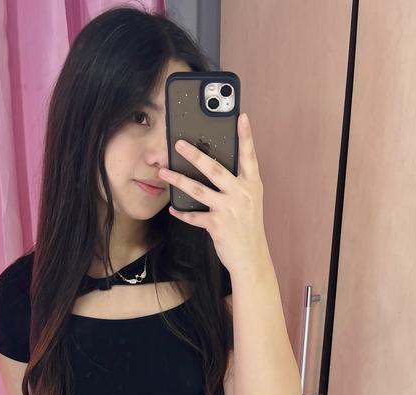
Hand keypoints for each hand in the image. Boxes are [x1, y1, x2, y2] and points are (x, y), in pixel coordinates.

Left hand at [158, 112, 267, 272]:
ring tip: (163, 172)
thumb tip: (215, 166)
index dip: (245, 135)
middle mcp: (241, 194)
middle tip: (178, 143)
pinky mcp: (216, 225)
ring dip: (178, 180)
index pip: (249, 155)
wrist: (251, 258)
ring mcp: (228, 209)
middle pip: (214, 169)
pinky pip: (194, 216)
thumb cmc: (248, 227)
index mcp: (252, 185)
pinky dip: (181, 213)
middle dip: (195, 154)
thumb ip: (238, 183)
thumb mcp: (250, 201)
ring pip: (198, 190)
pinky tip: (172, 208)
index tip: (240, 116)